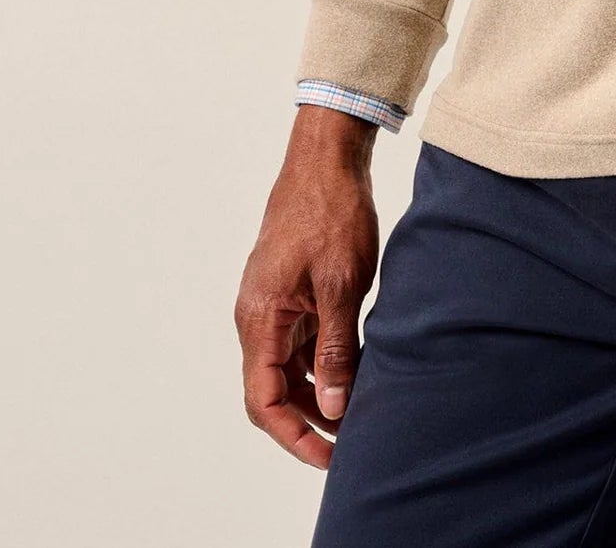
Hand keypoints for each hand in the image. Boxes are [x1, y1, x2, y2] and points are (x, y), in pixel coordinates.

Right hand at [235, 107, 380, 467]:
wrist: (327, 159)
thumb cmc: (331, 212)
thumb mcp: (342, 284)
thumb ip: (336, 349)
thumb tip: (332, 407)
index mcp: (260, 318)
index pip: (264, 400)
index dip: (293, 436)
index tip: (328, 455)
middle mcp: (258, 317)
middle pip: (272, 391)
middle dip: (307, 422)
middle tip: (349, 443)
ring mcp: (273, 304)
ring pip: (287, 369)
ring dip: (316, 394)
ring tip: (358, 411)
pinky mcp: (290, 292)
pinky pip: (299, 343)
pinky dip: (322, 363)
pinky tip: (354, 370)